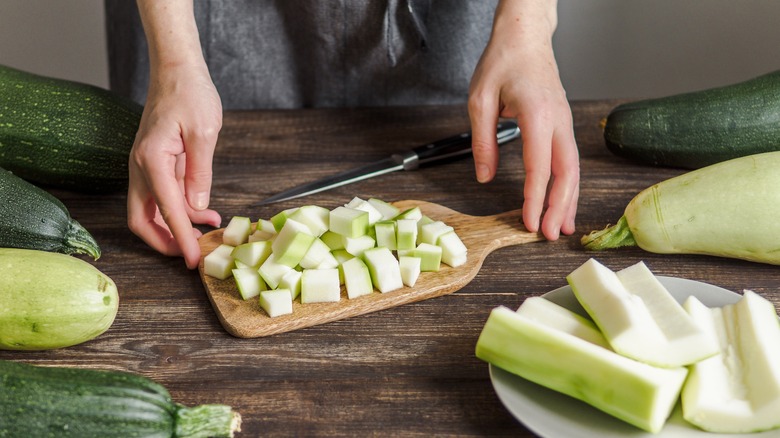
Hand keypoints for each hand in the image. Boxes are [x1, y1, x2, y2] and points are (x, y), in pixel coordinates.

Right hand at [130, 0, 221, 268]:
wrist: (176, 70)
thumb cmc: (190, 93)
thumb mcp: (204, 132)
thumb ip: (200, 172)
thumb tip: (197, 207)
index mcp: (152, 160)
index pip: (166, 210)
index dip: (182, 239)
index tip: (194, 260)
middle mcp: (140, 167)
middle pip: (142, 220)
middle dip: (166, 242)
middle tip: (194, 254)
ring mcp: (144, 167)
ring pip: (151, 211)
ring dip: (177, 226)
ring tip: (212, 227)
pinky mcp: (153, 166)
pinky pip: (161, 197)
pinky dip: (180, 210)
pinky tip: (205, 211)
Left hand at [468, 0, 578, 239]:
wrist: (525, 36)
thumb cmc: (502, 61)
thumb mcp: (479, 99)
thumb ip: (483, 140)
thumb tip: (483, 177)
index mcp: (537, 115)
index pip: (539, 167)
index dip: (535, 199)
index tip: (530, 223)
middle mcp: (558, 120)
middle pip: (566, 172)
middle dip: (560, 207)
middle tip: (551, 236)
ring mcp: (564, 122)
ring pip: (573, 168)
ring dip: (569, 200)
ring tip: (564, 228)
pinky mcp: (562, 124)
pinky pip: (569, 159)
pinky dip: (568, 184)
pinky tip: (564, 202)